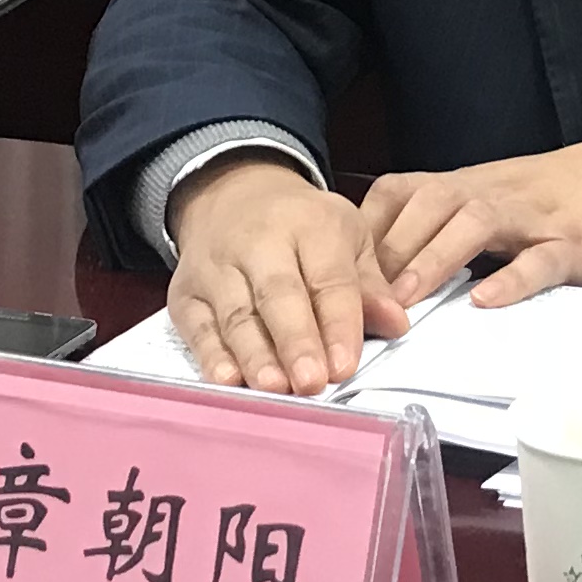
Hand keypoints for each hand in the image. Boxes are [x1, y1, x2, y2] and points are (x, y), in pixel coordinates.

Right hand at [166, 156, 411, 394]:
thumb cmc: (300, 226)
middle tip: (311, 381)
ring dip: (255, 355)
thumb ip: (369, 285)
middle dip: (295, 341)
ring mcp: (216, 267)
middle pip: (277, 295)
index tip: (345, 365)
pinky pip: (196, 327)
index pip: (329, 279)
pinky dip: (209, 355)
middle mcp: (259, 242)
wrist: (232, 194)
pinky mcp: (186, 293)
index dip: (338, 324)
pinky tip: (227, 379)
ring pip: (236, 314)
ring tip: (274, 387)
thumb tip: (395, 324)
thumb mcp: (347, 236)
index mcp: (311, 224)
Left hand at [361, 137, 581, 310]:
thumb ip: (437, 229)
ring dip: (435, 260)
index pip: (400, 195)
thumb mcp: (485, 203)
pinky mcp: (572, 243)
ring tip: (407, 301)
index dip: (365, 231)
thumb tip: (377, 272)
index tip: (336, 272)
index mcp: (463, 186)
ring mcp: (532, 216)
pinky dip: (513, 279)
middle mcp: (490, 193)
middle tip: (359, 299)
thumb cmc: (546, 200)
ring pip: (475, 224)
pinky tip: (487, 301)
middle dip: (389, 251)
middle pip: (428, 205)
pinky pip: (540, 259)